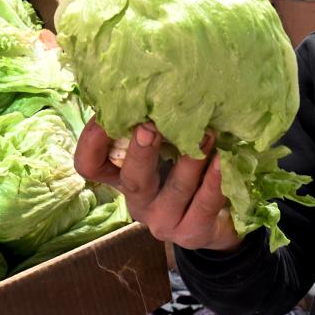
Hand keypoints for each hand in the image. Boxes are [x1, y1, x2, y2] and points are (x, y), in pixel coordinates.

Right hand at [74, 117, 242, 251]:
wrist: (218, 224)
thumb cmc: (187, 176)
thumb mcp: (166, 152)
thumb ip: (157, 128)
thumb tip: (158, 82)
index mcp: (123, 178)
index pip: (90, 165)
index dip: (92, 141)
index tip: (107, 113)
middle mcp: (138, 201)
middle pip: (132, 178)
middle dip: (142, 151)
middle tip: (152, 125)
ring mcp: (164, 220)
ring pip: (175, 190)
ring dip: (191, 159)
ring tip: (206, 134)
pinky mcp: (193, 232)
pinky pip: (204, 204)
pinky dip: (215, 180)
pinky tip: (223, 160)